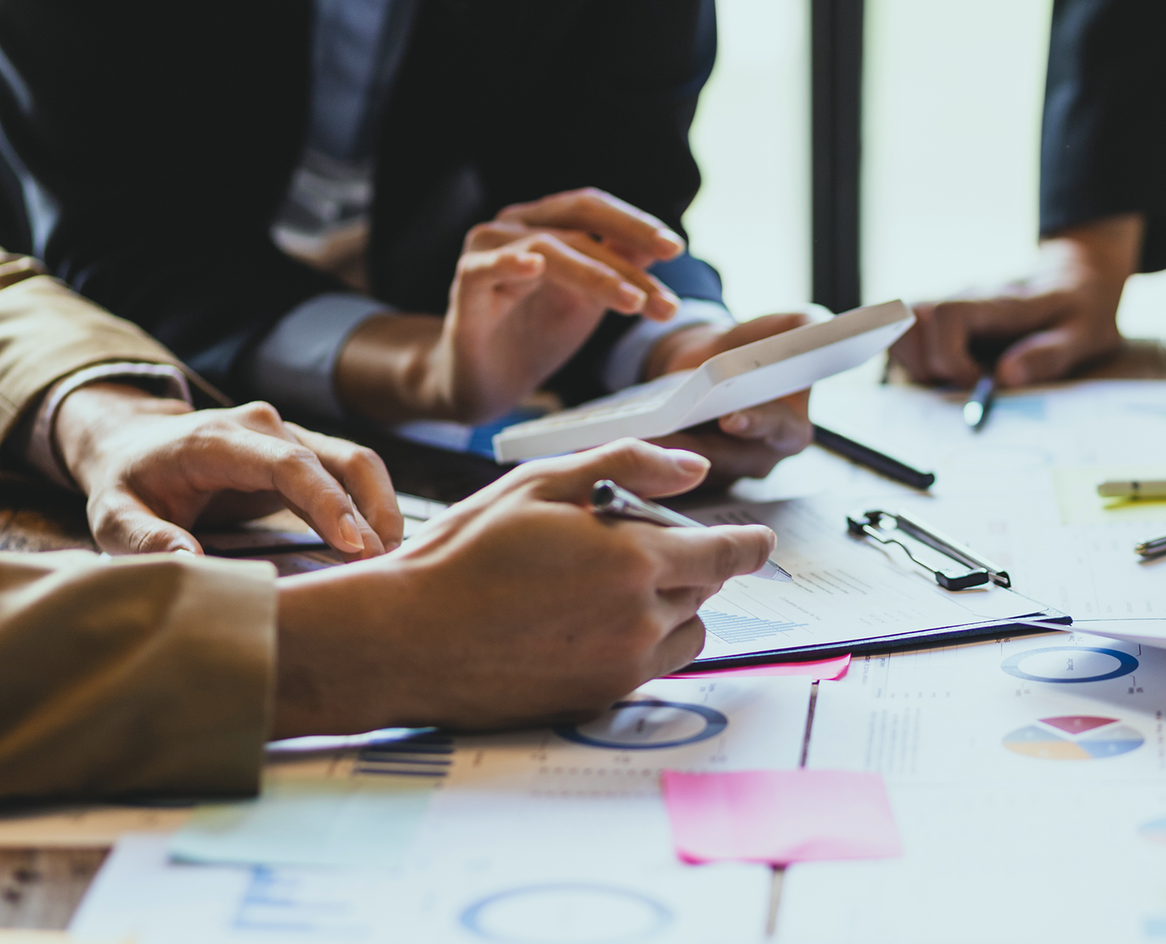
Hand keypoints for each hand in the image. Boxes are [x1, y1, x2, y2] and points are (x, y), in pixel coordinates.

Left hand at [55, 383, 400, 557]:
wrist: (133, 443)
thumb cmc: (129, 484)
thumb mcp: (114, 515)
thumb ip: (146, 537)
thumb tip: (191, 562)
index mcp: (219, 441)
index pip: (289, 465)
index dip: (327, 502)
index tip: (353, 545)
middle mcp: (264, 428)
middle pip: (340, 461)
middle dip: (371, 512)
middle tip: (386, 565)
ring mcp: (290, 435)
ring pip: (356, 463)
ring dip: (382, 508)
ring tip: (392, 559)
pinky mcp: (304, 452)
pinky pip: (351, 473)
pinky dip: (373, 505)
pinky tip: (379, 545)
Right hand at [270, 440, 777, 735]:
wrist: (404, 639)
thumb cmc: (465, 553)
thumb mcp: (541, 484)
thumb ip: (629, 466)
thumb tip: (696, 468)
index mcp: (635, 561)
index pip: (728, 554)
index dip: (750, 544)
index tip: (761, 540)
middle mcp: (642, 621)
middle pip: (703, 589)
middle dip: (684, 564)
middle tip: (626, 545)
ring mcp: (623, 667)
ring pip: (684, 632)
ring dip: (668, 607)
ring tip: (604, 586)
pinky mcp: (599, 700)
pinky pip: (648, 666)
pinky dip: (638, 642)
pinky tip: (580, 622)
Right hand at [336, 188, 686, 423]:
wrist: (484, 380)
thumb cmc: (534, 333)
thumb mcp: (588, 299)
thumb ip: (618, 269)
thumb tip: (660, 246)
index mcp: (546, 223)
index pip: (595, 209)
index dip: (635, 224)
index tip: (676, 248)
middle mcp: (514, 226)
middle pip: (577, 220)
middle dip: (628, 245)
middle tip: (666, 274)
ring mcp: (485, 251)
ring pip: (547, 247)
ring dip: (595, 273)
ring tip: (632, 301)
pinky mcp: (464, 285)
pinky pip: (484, 267)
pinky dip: (509, 263)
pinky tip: (534, 266)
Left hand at [641, 313, 816, 483]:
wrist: (712, 361)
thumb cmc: (755, 348)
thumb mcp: (788, 328)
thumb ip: (809, 327)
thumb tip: (819, 329)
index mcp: (790, 429)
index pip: (778, 432)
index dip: (757, 425)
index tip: (731, 417)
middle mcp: (759, 456)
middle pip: (729, 457)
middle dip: (700, 447)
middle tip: (671, 434)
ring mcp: (721, 469)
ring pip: (692, 470)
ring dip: (664, 456)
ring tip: (638, 436)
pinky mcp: (686, 474)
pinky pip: (666, 472)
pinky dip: (645, 457)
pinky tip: (622, 439)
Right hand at [889, 214, 1140, 386]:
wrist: (1076, 277)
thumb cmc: (1082, 310)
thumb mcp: (1085, 336)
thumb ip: (1048, 355)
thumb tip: (1005, 376)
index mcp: (998, 303)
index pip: (945, 314)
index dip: (947, 357)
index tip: (976, 383)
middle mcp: (964, 300)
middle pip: (910, 321)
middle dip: (925, 365)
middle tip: (962, 386)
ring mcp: (950, 308)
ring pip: (900, 328)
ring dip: (915, 364)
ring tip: (954, 382)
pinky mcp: (943, 320)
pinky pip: (907, 337)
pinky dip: (916, 363)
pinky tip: (949, 376)